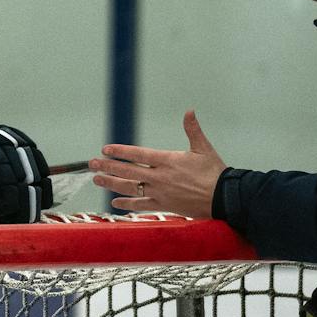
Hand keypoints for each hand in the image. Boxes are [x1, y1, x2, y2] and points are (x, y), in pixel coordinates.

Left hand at [89, 110, 226, 216]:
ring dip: (112, 183)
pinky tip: (114, 202)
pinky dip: (127, 204)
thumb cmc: (215, 172)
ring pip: (130, 188)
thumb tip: (189, 110)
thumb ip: (193, 129)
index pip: (138, 154)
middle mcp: (160, 177)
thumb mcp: (204, 148)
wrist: (224, 198)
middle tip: (92, 164)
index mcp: (168, 160)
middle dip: (108, 167)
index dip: (120, 152)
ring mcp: (160, 193)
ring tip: (97, 179)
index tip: (105, 149)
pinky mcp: (164, 205)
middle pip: (128, 171)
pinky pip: (141, 205)